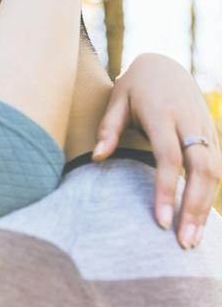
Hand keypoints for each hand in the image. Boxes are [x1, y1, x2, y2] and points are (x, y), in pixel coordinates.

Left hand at [93, 53, 221, 248]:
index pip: (168, 158)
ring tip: (193, 240)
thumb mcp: (116, 99)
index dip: (166, 190)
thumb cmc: (133, 86)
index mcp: (163, 114)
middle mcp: (189, 122)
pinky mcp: (213, 133)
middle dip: (194, 208)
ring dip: (206, 207)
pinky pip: (218, 167)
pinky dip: (211, 194)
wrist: (164, 63)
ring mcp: (205, 127)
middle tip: (184, 242)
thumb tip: (97, 159)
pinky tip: (200, 218)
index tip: (160, 222)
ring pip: (216, 171)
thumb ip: (107, 129)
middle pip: (201, 169)